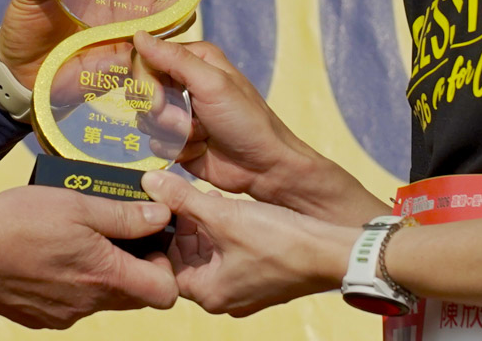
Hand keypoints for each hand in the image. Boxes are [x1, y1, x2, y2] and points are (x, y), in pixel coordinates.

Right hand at [0, 185, 178, 327]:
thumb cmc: (20, 221)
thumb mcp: (76, 204)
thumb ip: (123, 215)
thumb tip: (161, 215)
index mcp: (104, 277)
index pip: (165, 292)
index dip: (163, 266)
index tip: (145, 240)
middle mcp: (89, 305)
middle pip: (135, 296)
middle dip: (134, 267)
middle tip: (112, 234)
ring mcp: (64, 316)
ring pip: (102, 299)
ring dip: (99, 274)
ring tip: (75, 241)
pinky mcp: (42, 318)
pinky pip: (72, 305)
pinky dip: (71, 284)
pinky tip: (50, 258)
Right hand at [131, 33, 381, 222]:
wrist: (264, 167)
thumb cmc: (246, 120)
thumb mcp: (212, 84)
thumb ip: (174, 59)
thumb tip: (138, 34)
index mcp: (194, 60)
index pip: (146, 59)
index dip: (144, 82)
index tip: (155, 101)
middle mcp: (183, 83)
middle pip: (141, 91)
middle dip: (161, 112)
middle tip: (185, 123)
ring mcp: (179, 113)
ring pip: (145, 120)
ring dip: (172, 133)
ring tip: (200, 136)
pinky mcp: (177, 140)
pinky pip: (155, 143)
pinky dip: (176, 149)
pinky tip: (199, 149)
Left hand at [142, 170, 355, 316]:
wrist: (331, 250)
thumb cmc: (279, 240)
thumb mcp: (223, 215)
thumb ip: (182, 198)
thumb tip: (150, 183)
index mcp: (209, 293)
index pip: (167, 266)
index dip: (163, 233)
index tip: (163, 208)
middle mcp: (224, 298)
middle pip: (188, 260)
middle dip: (186, 227)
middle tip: (184, 199)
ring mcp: (244, 290)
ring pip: (210, 255)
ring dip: (206, 227)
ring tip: (210, 200)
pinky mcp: (261, 278)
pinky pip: (231, 256)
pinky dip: (226, 233)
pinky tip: (231, 209)